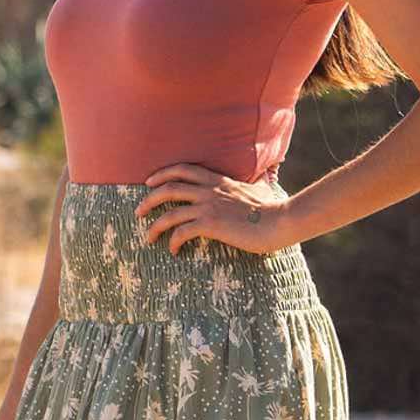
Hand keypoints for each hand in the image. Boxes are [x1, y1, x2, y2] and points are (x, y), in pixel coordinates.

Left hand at [135, 164, 292, 256]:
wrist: (281, 220)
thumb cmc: (273, 208)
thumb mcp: (261, 188)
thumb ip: (255, 181)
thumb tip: (266, 176)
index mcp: (218, 180)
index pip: (183, 169)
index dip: (162, 173)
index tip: (150, 182)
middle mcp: (209, 190)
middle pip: (168, 187)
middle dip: (149, 199)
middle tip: (138, 211)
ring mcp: (209, 207)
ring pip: (169, 212)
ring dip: (154, 226)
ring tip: (148, 237)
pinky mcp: (211, 224)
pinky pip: (182, 232)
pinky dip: (173, 242)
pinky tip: (173, 251)